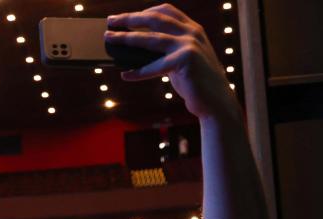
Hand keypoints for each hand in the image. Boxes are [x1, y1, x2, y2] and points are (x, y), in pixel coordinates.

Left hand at [105, 4, 236, 120]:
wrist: (216, 100)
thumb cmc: (195, 80)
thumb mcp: (181, 58)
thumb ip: (166, 49)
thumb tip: (136, 49)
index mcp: (192, 28)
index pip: (166, 11)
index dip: (144, 11)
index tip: (125, 16)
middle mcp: (192, 32)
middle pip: (155, 19)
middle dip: (130, 18)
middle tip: (111, 20)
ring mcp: (189, 45)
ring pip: (151, 38)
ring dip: (127, 38)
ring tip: (109, 39)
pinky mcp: (185, 60)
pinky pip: (154, 66)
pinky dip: (138, 72)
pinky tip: (125, 75)